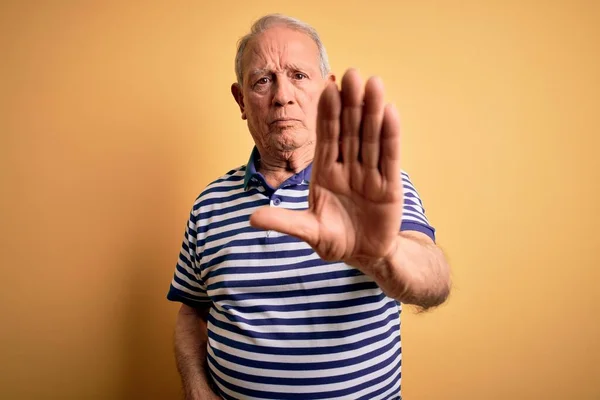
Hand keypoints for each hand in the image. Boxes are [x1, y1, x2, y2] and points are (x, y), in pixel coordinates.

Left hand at [250, 69, 402, 269]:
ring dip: (372, 112)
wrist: (365, 256)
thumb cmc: (335, 241)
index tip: (327, 87)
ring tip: (374, 83)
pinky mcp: (389, 185)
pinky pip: (390, 157)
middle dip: (351, 104)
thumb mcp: (308, 231)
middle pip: (349, 131)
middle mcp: (348, 168)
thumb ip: (284, 222)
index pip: (326, 138)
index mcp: (326, 173)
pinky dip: (390, 136)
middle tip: (352, 74)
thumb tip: (251, 218)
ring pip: (370, 138)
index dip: (327, 113)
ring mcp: (370, 174)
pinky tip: (390, 111)